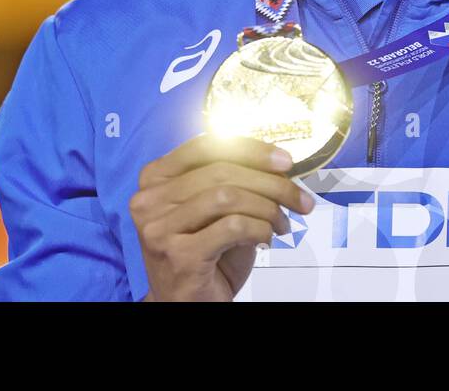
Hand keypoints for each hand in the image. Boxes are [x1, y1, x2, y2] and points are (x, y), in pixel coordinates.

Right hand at [131, 134, 313, 300]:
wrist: (186, 302)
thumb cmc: (205, 251)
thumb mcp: (214, 208)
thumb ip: (232, 179)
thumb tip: (278, 160)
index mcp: (155, 177)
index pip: (205, 146)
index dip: (250, 149)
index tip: (285, 160)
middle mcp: (149, 200)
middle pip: (222, 171)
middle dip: (271, 182)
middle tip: (300, 198)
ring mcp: (160, 229)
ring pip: (228, 197)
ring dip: (268, 208)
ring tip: (282, 224)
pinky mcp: (179, 256)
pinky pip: (233, 227)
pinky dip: (259, 229)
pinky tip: (265, 239)